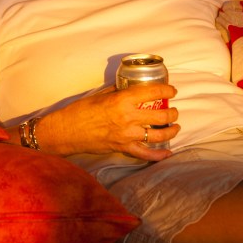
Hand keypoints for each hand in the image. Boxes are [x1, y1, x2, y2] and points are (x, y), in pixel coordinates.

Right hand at [34, 84, 179, 160]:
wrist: (67, 131)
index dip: (166, 91)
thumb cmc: (80, 110)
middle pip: (160, 115)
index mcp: (122, 100)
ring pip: (157, 135)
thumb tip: (131, 87)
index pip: (153, 93)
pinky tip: (168, 153)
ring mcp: (126, 135)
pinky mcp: (122, 148)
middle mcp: (128, 118)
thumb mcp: (101, 94)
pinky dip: (158, 155)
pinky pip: (145, 154)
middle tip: (173, 110)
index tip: (172, 91)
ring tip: (175, 126)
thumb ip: (118, 91)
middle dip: (172, 112)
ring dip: (170, 131)